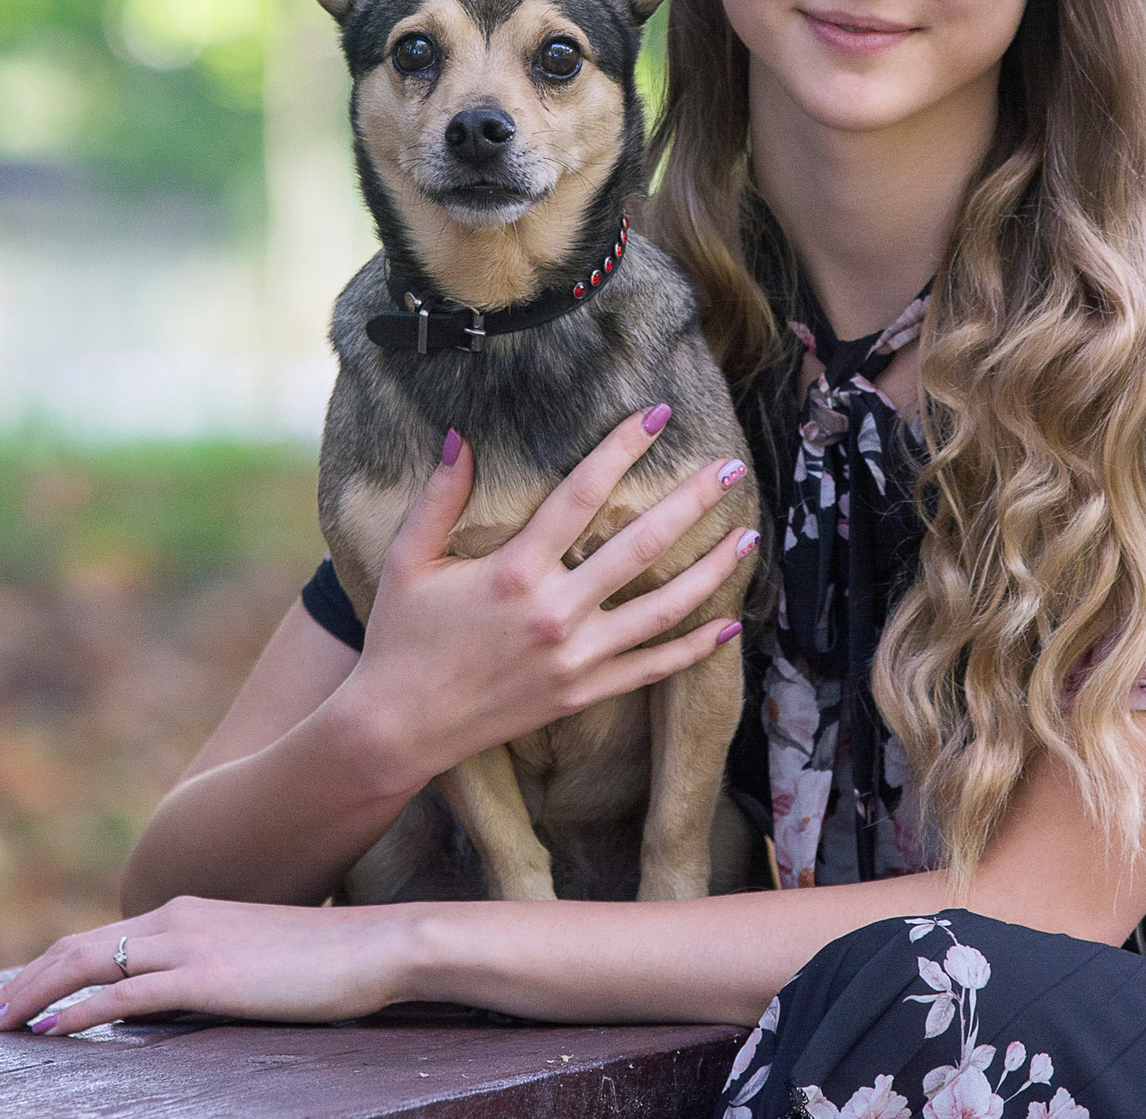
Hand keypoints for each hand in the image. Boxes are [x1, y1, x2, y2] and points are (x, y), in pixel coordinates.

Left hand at [0, 897, 414, 1033]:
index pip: (98, 939)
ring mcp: (188, 945)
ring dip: (29, 997)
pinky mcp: (205, 978)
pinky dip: (76, 1012)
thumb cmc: (329, 959)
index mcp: (187, 913)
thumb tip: (179, 1000)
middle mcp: (176, 919)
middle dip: (19, 983)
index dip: (47, 969)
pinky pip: (122, 995)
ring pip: (85, 964)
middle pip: (75, 946)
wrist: (379, 945)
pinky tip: (47, 1032)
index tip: (12, 999)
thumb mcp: (256, 957)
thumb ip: (212, 968)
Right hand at [337, 405, 755, 791]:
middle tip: (729, 468)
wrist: (398, 729)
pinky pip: (651, 669)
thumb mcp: (406, 561)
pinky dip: (693, 649)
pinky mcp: (582, 694)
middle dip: (691, 502)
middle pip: (642, 545)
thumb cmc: (400, 639)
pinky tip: (728, 626)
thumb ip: (439, 497)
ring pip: (663, 609)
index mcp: (514, 570)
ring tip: (748, 536)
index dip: (622, 448)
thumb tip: (461, 435)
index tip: (657, 415)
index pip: (582, 493)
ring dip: (712, 571)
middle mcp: (554, 611)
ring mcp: (575, 658)